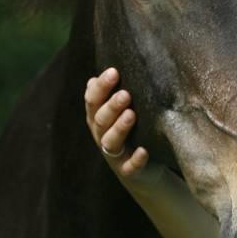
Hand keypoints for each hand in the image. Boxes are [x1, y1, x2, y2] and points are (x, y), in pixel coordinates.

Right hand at [84, 68, 159, 185]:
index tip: (114, 72)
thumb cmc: (134, 129)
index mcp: (98, 116)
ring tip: (132, 115)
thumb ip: (117, 90)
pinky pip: (129, 167)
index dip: (101, 87)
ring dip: (120, 128)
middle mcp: (101, 134)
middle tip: (125, 94)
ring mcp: (114, 154)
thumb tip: (111, 67)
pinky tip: (144, 151)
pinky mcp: (128, 171)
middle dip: (111, 106)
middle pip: (101, 119)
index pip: (92, 99)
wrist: (143, 170)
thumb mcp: (124, 109)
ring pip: (111, 141)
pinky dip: (135, 160)